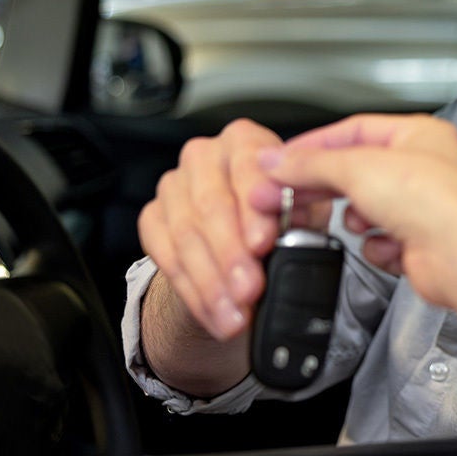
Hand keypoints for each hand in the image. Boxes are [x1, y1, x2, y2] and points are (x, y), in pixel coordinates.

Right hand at [138, 118, 285, 339]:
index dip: (255, 209)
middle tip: (250, 289)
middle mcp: (205, 155)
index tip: (263, 244)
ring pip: (186, 236)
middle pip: (212, 204)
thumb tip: (297, 228)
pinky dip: (194, 294)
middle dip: (231, 254)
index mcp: (245, 140)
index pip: (248, 166)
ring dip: (212, 284)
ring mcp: (173, 185)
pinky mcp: (152, 216)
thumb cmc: (279, 216)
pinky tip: (215, 315)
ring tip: (236, 315)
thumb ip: (302, 212)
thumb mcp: (304, 210)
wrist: (240, 241)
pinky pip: (165, 257)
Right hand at [252, 114, 456, 307]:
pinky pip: (379, 242)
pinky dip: (378, 246)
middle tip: (286, 194)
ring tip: (361, 221)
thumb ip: (311, 163)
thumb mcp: (357, 167)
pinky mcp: (418, 244)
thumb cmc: (433, 200)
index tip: (281, 160)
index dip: (314, 144)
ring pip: (366, 210)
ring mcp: (421, 207)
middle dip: (324, 186)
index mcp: (416, 135)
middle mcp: (422, 168)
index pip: (353, 131)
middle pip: (355, 172)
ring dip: (358, 219)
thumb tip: (277, 160)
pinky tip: (388, 245)